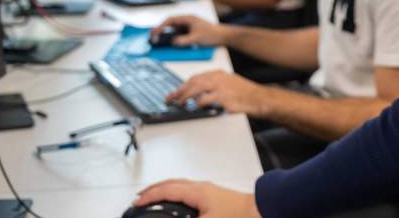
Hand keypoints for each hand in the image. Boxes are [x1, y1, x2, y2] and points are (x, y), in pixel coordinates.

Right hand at [134, 179, 259, 217]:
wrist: (261, 211)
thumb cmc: (239, 216)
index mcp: (197, 191)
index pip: (166, 190)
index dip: (149, 195)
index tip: (137, 201)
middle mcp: (202, 187)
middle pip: (172, 183)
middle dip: (154, 189)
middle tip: (141, 196)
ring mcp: (209, 190)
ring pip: (181, 185)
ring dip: (166, 190)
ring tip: (157, 197)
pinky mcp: (216, 196)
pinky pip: (190, 190)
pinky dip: (177, 193)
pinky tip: (180, 202)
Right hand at [152, 15, 229, 46]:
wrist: (223, 36)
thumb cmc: (212, 34)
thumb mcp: (196, 39)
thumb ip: (184, 41)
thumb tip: (173, 42)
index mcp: (188, 18)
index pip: (170, 20)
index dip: (161, 26)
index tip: (154, 32)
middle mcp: (187, 21)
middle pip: (170, 25)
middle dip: (161, 31)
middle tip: (153, 37)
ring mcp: (188, 27)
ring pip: (174, 30)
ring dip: (167, 35)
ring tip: (160, 41)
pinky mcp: (190, 32)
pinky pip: (179, 35)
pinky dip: (174, 38)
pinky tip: (171, 43)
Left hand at [167, 71, 269, 117]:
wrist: (259, 98)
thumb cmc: (245, 93)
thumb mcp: (229, 83)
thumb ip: (214, 86)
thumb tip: (198, 95)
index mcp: (218, 74)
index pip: (196, 77)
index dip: (183, 85)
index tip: (175, 92)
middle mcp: (218, 78)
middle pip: (193, 82)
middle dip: (180, 90)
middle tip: (171, 98)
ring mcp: (220, 87)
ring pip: (197, 89)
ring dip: (185, 96)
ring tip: (179, 103)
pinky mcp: (223, 98)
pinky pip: (206, 100)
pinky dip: (198, 103)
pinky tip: (194, 107)